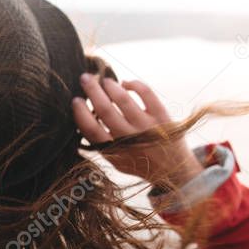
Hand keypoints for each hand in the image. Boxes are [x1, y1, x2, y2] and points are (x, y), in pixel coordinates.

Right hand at [72, 74, 201, 187]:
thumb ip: (100, 143)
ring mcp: (148, 127)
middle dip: (92, 90)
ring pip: (123, 99)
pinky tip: (125, 84)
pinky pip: (146, 93)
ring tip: (104, 80)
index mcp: (115, 151)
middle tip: (85, 78)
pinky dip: (133, 84)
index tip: (76, 100)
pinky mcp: (162, 116)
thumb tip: (80, 117)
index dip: (80, 112)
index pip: (91, 129)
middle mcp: (131, 139)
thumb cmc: (137, 160)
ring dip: (110, 86)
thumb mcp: (115, 159)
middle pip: (105, 110)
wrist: (172, 169)